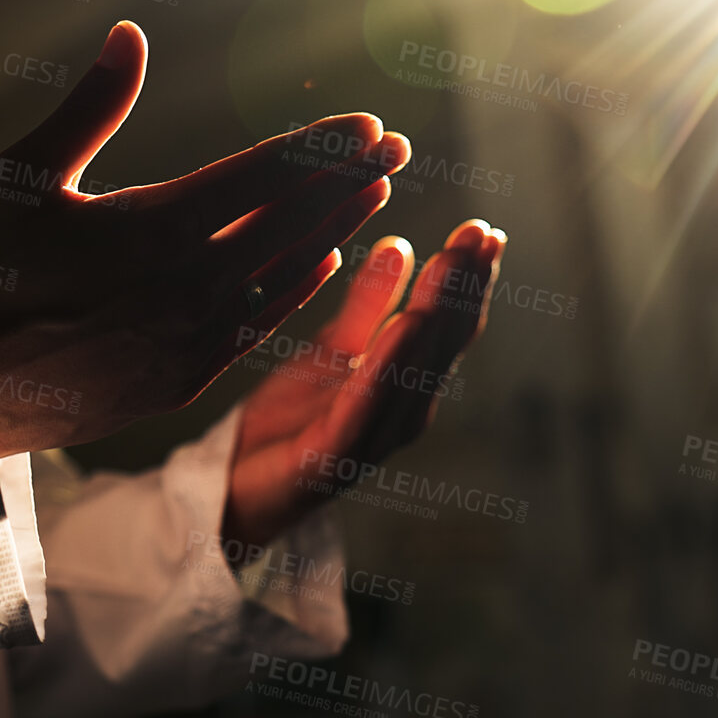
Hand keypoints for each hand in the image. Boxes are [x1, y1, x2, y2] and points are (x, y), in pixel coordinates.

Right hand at [0, 21, 412, 457]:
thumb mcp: (26, 171)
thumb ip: (90, 104)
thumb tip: (129, 31)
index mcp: (153, 225)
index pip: (263, 175)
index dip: (321, 146)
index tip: (368, 123)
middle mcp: (186, 283)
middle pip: (291, 221)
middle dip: (347, 179)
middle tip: (395, 149)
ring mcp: (191, 337)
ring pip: (285, 274)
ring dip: (335, 229)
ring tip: (375, 193)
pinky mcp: (184, 377)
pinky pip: (261, 325)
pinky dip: (298, 287)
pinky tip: (323, 260)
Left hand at [221, 220, 505, 547]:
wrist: (232, 487)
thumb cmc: (289, 422)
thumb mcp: (329, 349)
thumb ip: (367, 306)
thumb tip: (401, 244)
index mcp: (402, 384)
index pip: (443, 325)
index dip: (466, 280)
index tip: (484, 231)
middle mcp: (398, 411)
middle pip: (440, 344)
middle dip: (463, 288)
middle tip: (481, 236)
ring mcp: (370, 437)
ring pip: (413, 371)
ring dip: (436, 315)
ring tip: (451, 266)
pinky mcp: (332, 458)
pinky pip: (364, 407)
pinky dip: (388, 366)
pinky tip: (404, 326)